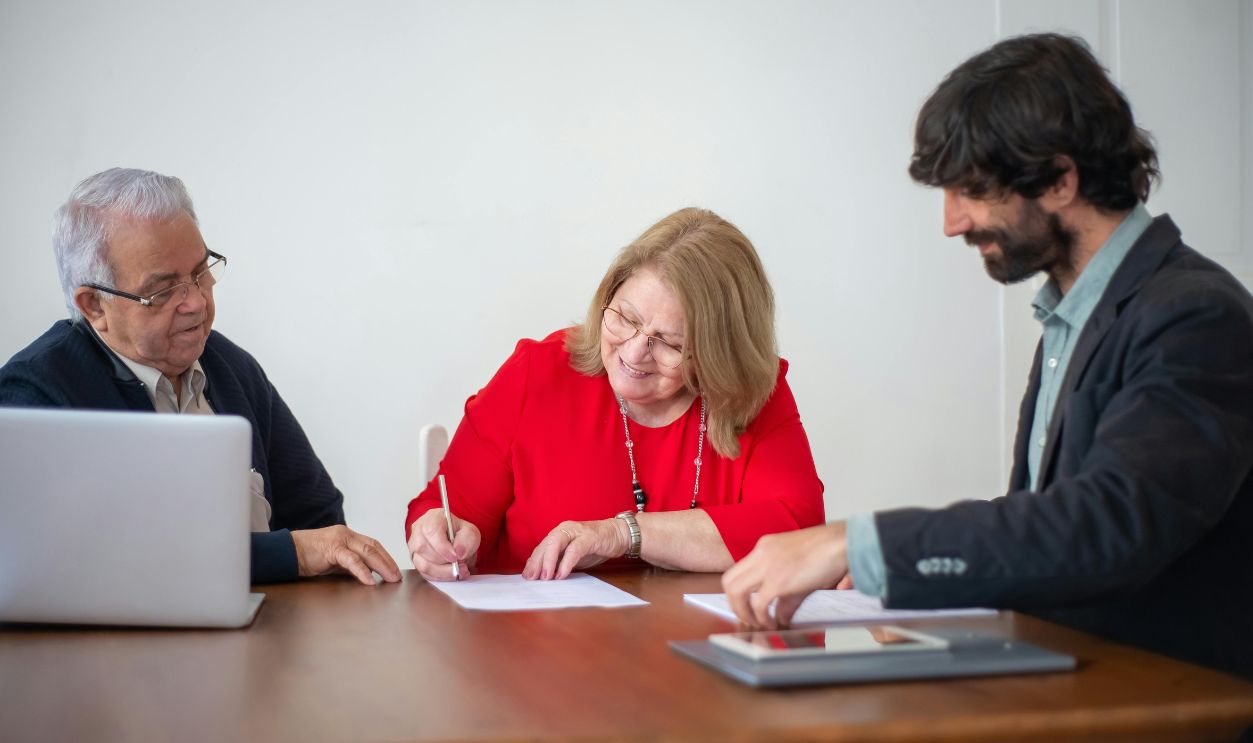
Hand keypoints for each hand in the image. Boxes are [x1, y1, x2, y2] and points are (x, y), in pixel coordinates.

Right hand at [290, 525, 401, 584]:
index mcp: (348, 536)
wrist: (287, 552)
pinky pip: (352, 560)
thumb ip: (349, 565)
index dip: (386, 557)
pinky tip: (370, 580)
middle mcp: (347, 534)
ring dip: (382, 566)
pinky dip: (363, 571)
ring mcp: (340, 539)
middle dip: (388, 563)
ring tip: (390, 579)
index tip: (395, 570)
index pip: (373, 545)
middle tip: (397, 577)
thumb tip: (367, 575)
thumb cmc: (309, 557)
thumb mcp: (334, 561)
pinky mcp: (332, 548)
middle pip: (374, 547)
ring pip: (367, 552)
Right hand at [408, 508, 479, 581]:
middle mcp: (419, 531)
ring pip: (422, 564)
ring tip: (458, 570)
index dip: (442, 547)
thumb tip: (459, 552)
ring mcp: (415, 547)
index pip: (430, 530)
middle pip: (423, 548)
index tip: (455, 556)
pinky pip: (424, 574)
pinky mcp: (416, 561)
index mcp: (433, 518)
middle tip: (460, 565)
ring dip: (443, 571)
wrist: (457, 543)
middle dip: (444, 561)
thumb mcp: (471, 532)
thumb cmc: (460, 534)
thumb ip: (467, 539)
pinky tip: (451, 574)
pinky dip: (440, 577)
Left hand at [523, 519, 627, 579]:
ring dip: (549, 562)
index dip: (533, 562)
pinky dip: (566, 563)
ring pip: (556, 544)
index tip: (526, 577)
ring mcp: (577, 531)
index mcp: (559, 533)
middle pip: (545, 545)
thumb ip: (560, 560)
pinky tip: (562, 575)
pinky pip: (574, 549)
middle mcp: (565, 529)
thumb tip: (543, 575)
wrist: (619, 534)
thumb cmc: (595, 545)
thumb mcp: (574, 555)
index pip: (541, 548)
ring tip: (545, 577)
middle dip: (537, 563)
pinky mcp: (589, 537)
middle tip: (532, 579)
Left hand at [721, 522, 848, 629]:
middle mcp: (762, 553)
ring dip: (744, 613)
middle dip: (735, 605)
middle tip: (747, 619)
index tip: (746, 607)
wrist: (844, 542)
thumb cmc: (830, 551)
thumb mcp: (801, 570)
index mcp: (766, 546)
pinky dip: (762, 618)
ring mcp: (768, 565)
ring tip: (758, 624)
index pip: (738, 571)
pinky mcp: (779, 580)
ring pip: (736, 592)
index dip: (738, 593)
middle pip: (729, 582)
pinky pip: (758, 604)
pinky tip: (772, 624)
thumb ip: (788, 595)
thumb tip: (780, 616)